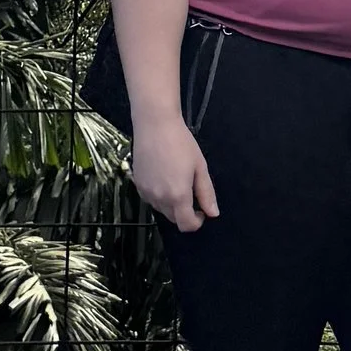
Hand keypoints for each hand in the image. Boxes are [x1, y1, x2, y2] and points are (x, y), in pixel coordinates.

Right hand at [129, 110, 219, 233]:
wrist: (154, 125)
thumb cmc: (181, 143)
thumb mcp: (200, 167)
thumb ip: (206, 193)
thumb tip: (213, 214)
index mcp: (178, 196)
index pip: (186, 225)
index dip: (197, 222)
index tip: (201, 209)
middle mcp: (160, 199)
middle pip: (174, 219)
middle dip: (184, 212)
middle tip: (190, 190)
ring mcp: (146, 192)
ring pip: (161, 209)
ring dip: (171, 204)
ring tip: (176, 180)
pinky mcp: (137, 184)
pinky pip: (151, 199)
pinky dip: (159, 195)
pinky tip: (163, 177)